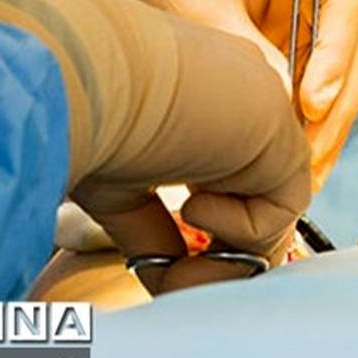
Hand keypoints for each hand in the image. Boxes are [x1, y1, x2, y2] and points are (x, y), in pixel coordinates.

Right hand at [0, 0, 310, 295]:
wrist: (79, 71)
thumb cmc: (75, 115)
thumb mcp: (115, 184)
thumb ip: (153, 227)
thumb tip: (171, 277)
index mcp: (204, 97)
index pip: (230, 175)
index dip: (207, 234)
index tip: (165, 268)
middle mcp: (241, 99)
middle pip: (258, 198)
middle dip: (221, 259)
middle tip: (174, 285)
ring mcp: (264, 110)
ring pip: (271, 209)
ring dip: (225, 259)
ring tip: (174, 272)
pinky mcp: (279, 130)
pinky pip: (282, 207)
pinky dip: (237, 231)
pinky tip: (191, 208)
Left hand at [28, 0, 357, 188]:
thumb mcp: (198, 9)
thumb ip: (248, 52)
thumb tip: (289, 108)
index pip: (340, 8)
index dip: (334, 60)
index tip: (310, 104)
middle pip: (357, 49)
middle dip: (337, 106)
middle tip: (311, 157)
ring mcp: (317, 20)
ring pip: (346, 79)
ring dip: (330, 128)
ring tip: (307, 175)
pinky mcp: (307, 53)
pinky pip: (324, 95)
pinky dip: (314, 132)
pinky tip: (299, 168)